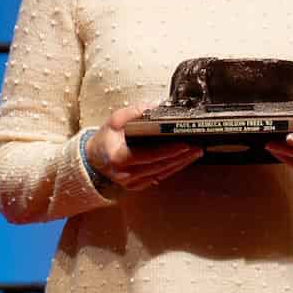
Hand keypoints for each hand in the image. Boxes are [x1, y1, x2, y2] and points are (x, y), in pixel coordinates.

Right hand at [87, 102, 201, 191]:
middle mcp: (125, 173)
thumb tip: (156, 106)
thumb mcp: (115, 121)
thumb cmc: (105, 139)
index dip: (168, 150)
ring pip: (162, 173)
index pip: (148, 155)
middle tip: (197, 146)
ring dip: (181, 163)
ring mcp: (132, 182)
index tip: (184, 144)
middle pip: (159, 165)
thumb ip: (134, 113)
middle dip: (181, 156)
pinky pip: (160, 177)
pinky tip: (184, 161)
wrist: (94, 158)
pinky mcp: (138, 186)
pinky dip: (173, 168)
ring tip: (196, 152)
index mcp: (118, 157)